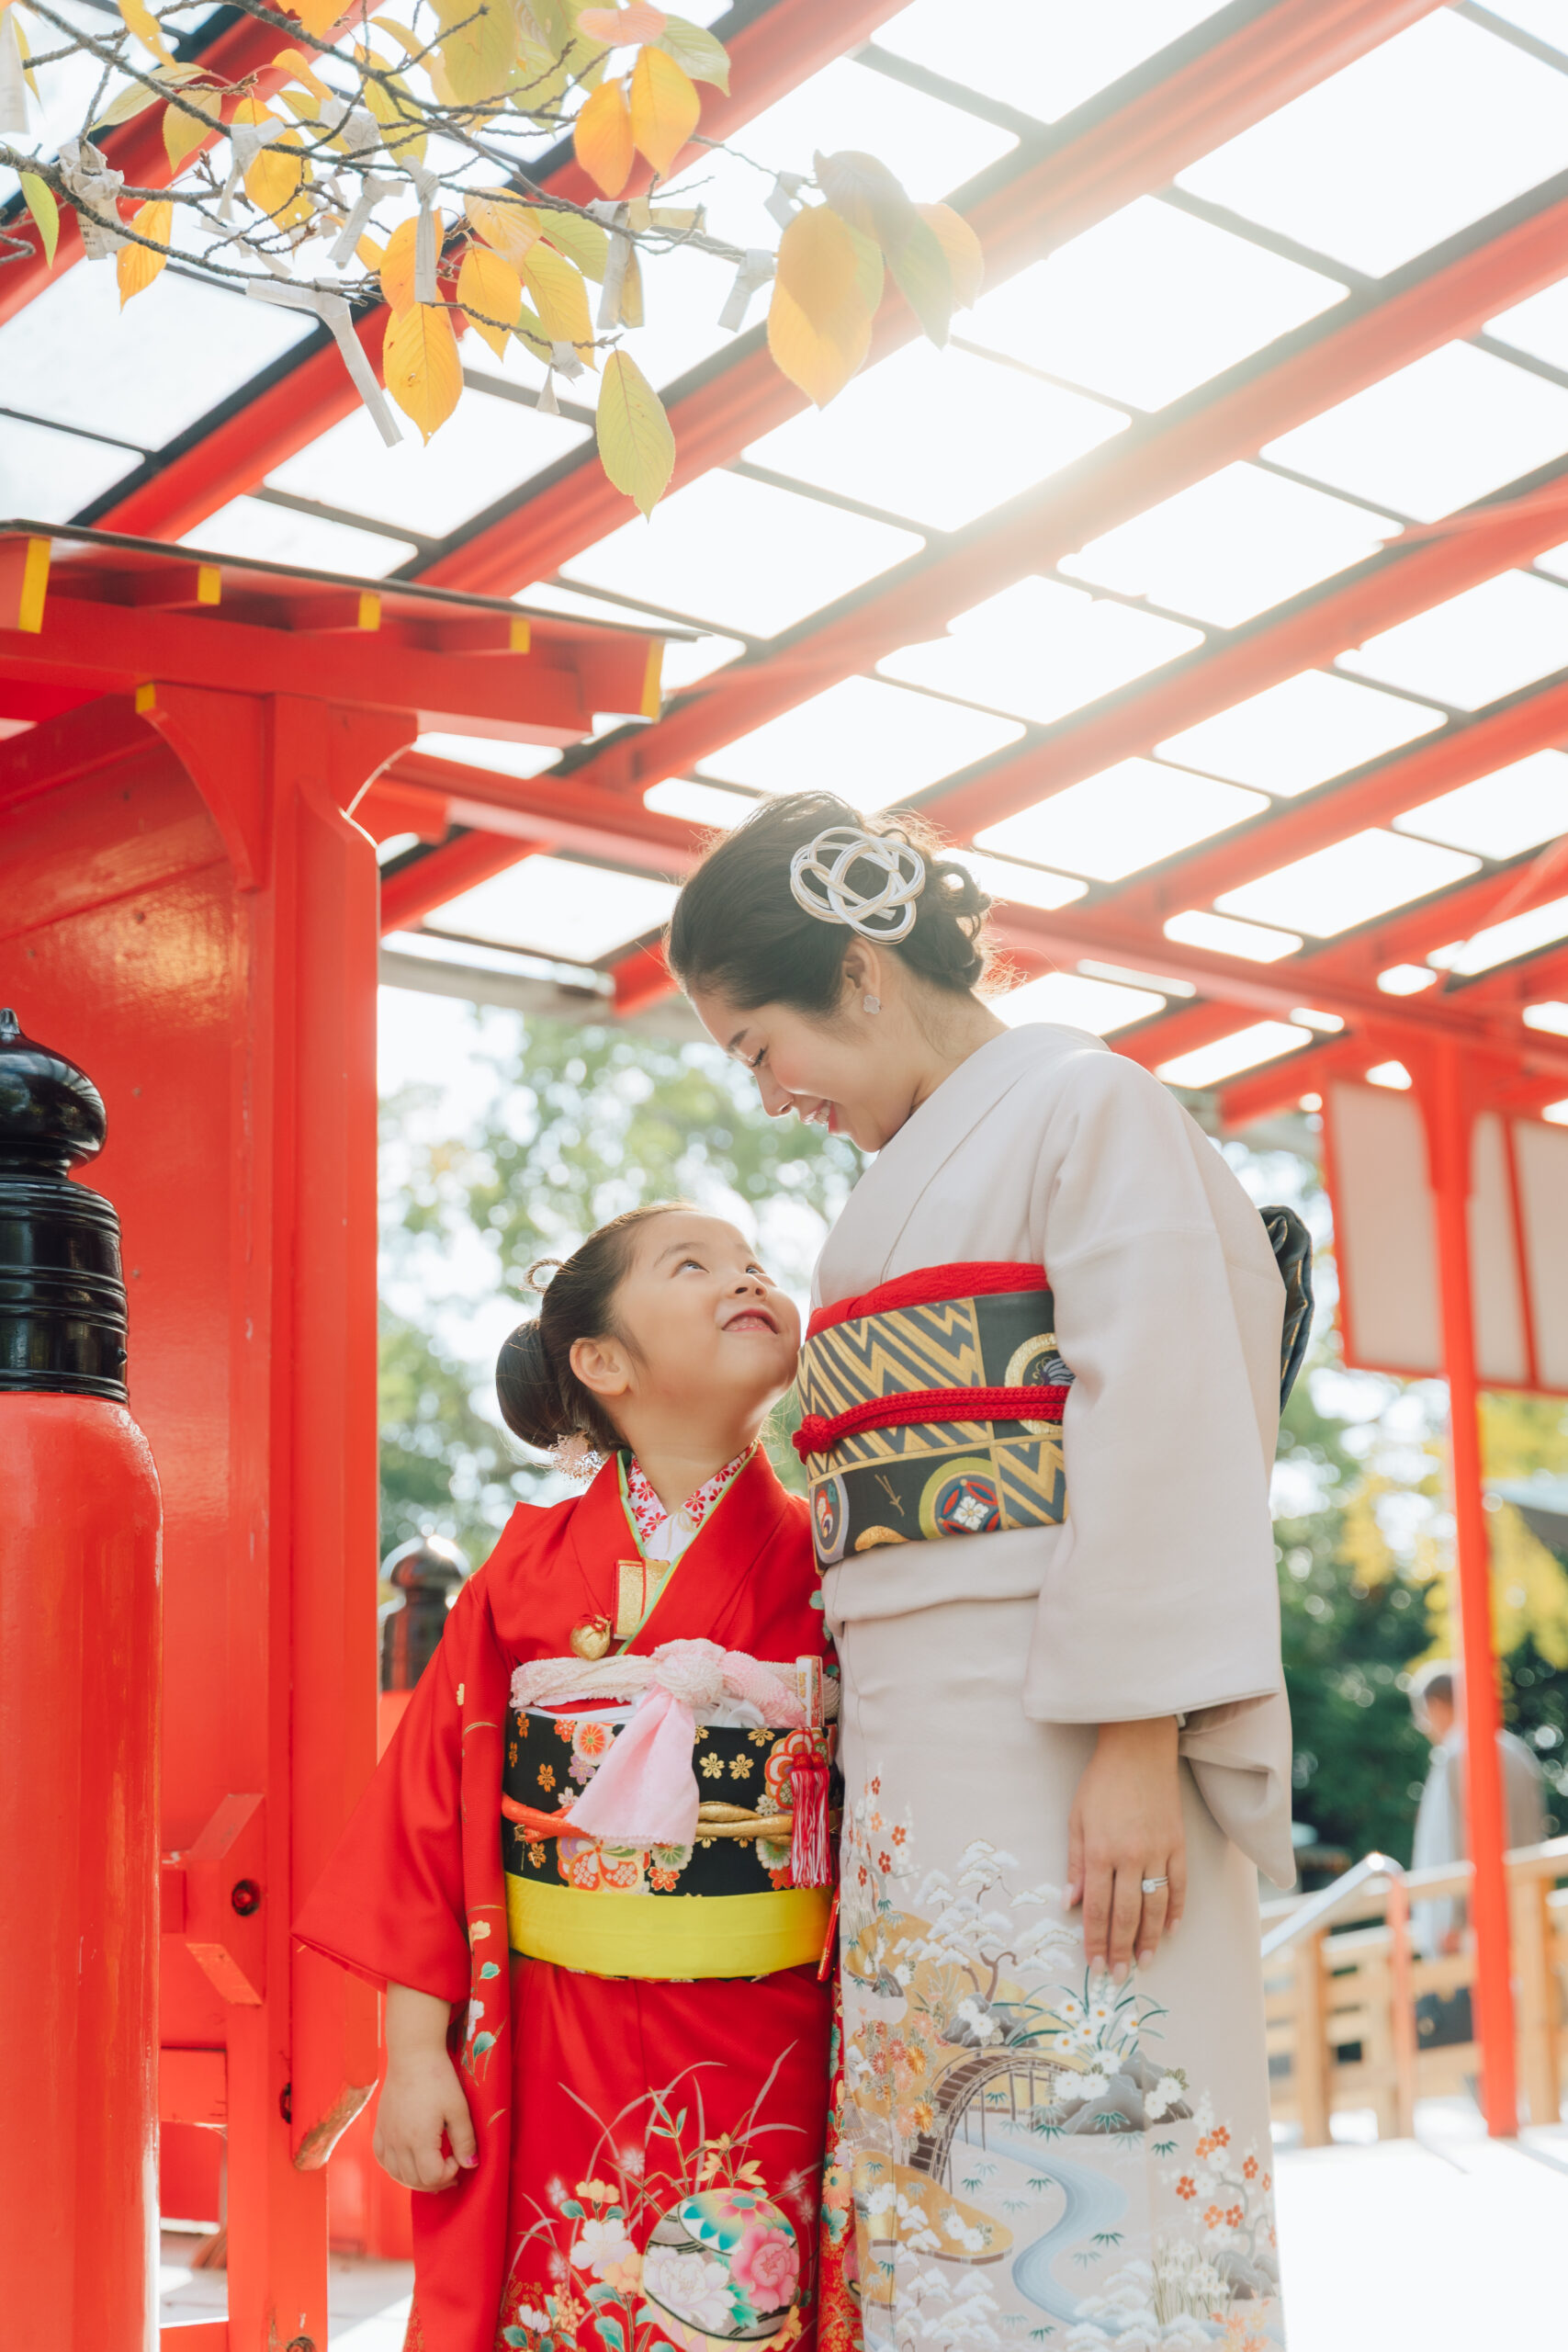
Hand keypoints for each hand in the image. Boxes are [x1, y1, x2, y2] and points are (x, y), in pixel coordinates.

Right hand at [374, 1983, 477, 2190]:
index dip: (448, 2174)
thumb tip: (471, 2165)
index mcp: (419, 2139)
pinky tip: (408, 2161)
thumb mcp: (458, 2108)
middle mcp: (398, 2142)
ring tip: (431, 2169)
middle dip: (435, 2181)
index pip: (431, 2177)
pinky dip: (395, 2167)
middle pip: (413, 2180)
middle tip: (450, 2169)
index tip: (457, 2158)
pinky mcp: (380, 2127)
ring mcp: (386, 2135)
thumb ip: (465, 2139)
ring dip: (415, 2178)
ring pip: (396, 2174)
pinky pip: (382, 2159)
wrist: (412, 2055)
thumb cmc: (438, 2078)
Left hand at [1065, 1716, 1185, 1981]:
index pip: (1096, 1907)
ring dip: (1150, 1939)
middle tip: (1119, 1974)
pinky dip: (1176, 1910)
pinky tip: (1171, 1930)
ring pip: (1155, 1907)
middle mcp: (1130, 1856)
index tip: (1094, 1963)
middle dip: (1120, 1948)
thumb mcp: (1076, 1820)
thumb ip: (1075, 1865)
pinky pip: (1179, 1885)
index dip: (1094, 1939)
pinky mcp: (1178, 1844)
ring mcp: (1158, 1851)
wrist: (1138, 1749)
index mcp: (1100, 1851)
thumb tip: (1069, 1905)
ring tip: (1145, 1962)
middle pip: (1125, 1914)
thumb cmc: (1101, 1783)